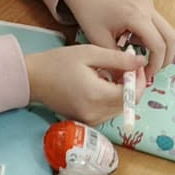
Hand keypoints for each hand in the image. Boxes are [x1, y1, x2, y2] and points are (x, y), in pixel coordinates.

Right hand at [24, 45, 143, 125]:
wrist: (33, 78)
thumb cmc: (58, 62)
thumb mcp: (89, 53)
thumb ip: (118, 59)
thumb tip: (142, 63)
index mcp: (96, 96)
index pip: (132, 95)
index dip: (139, 80)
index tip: (135, 64)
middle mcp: (95, 114)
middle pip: (128, 104)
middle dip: (133, 85)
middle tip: (126, 66)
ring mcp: (91, 120)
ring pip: (120, 108)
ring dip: (123, 92)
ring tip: (113, 72)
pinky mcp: (87, 121)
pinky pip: (108, 111)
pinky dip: (112, 98)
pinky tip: (103, 83)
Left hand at [60, 0, 174, 83]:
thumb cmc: (88, 10)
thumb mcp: (98, 40)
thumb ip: (116, 60)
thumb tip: (127, 79)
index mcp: (135, 16)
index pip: (158, 45)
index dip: (156, 64)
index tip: (146, 75)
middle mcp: (147, 6)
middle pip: (171, 37)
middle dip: (166, 58)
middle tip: (153, 70)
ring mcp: (148, 1)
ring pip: (167, 29)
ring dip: (161, 46)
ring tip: (143, 58)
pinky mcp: (146, 0)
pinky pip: (158, 21)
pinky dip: (154, 35)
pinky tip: (136, 41)